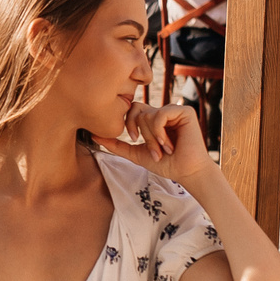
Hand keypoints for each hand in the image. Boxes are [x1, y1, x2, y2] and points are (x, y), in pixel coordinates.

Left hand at [92, 101, 216, 185]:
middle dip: (141, 134)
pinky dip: (159, 132)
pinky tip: (168, 143)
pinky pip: (160, 114)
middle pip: (137, 110)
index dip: (128, 123)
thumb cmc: (165, 164)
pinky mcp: (184, 112)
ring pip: (147, 114)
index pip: (131, 109)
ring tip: (163, 149)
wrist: (186, 172)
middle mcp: (163, 112)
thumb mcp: (135, 153)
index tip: (133, 139)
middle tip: (153, 150)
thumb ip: (116, 144)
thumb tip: (93, 135)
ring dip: (152, 137)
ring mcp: (174, 111)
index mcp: (153, 118)